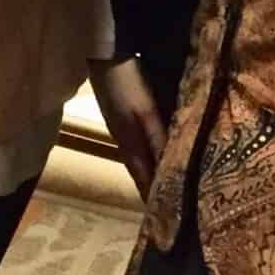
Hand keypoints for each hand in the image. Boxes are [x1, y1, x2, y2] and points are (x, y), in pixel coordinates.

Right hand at [90, 56, 165, 195]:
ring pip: (139, 160)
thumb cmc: (127, 83)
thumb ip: (159, 141)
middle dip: (153, 190)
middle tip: (169, 208)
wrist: (104, 54)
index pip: (144, 182)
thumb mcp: (146, 113)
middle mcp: (124, 142)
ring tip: (164, 186)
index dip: (154, 200)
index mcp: (129, 145)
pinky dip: (148, 156)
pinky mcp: (121, 117)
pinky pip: (138, 146)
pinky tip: (153, 154)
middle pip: (141, 174)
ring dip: (151, 173)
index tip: (166, 220)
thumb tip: (170, 174)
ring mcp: (120, 129)